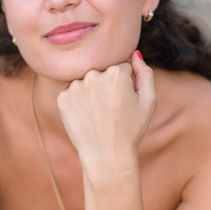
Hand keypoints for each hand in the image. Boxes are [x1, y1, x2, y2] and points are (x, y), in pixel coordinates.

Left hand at [57, 51, 155, 175]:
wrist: (106, 156)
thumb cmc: (131, 130)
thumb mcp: (148, 101)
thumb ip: (145, 73)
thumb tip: (134, 53)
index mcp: (116, 73)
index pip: (122, 67)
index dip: (126, 84)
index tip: (125, 101)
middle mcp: (93, 75)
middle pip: (102, 72)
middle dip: (108, 86)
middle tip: (112, 110)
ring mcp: (75, 86)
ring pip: (87, 82)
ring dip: (92, 93)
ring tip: (99, 115)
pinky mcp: (62, 98)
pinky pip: (73, 93)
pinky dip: (79, 102)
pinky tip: (87, 117)